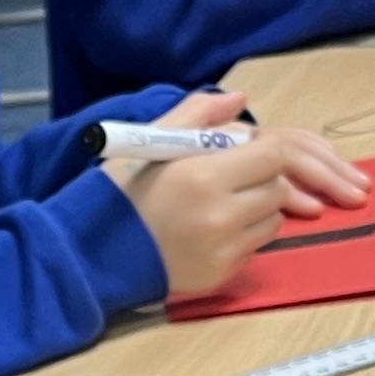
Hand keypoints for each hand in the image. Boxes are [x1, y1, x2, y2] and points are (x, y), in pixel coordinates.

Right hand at [98, 91, 369, 300]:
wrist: (94, 254)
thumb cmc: (121, 192)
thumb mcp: (152, 142)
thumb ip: (198, 113)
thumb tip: (240, 100)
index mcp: (201, 174)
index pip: (274, 153)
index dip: (280, 152)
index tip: (280, 155)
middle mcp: (218, 213)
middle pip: (279, 188)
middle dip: (270, 180)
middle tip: (255, 180)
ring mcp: (223, 248)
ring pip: (273, 219)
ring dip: (261, 207)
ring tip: (223, 204)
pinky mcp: (222, 275)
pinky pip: (256, 247)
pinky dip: (246, 234)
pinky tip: (214, 230)